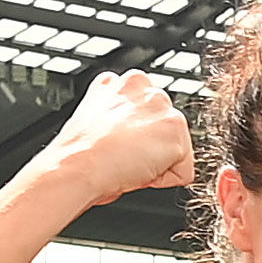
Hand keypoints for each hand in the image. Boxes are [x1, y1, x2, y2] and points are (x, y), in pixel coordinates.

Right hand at [42, 69, 193, 207]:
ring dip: (160, 161)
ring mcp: (163, 107)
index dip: (136, 136)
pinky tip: (141, 170)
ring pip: (178, 147)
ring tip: (131, 161)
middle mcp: (146, 87)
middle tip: (126, 155)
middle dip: (153, 146)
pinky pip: (183, 171)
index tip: (120, 142)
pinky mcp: (175, 130)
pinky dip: (165, 179)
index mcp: (123, 83)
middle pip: (166, 128)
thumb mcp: (97, 118)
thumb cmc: (80, 152)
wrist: (78, 165)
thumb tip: (129, 131)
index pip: (149, 113)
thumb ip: (120, 115)